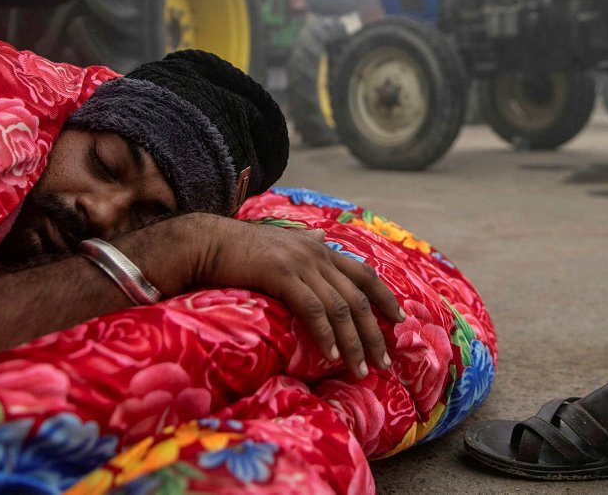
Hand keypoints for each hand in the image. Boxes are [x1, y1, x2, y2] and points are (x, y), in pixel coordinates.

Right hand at [181, 215, 405, 378]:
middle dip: (375, 332)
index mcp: (319, 247)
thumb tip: (322, 237)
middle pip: (358, 297)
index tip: (399, 320)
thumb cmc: (240, 248)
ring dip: (353, 343)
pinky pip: (313, 309)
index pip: (363, 273)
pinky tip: (331, 356)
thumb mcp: (280, 243)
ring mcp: (301, 263)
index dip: (384, 297)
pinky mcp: (283, 275)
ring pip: (340, 308)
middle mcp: (316, 253)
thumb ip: (305, 244)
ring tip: (361, 369)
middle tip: (384, 361)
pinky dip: (326, 335)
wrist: (207, 242)